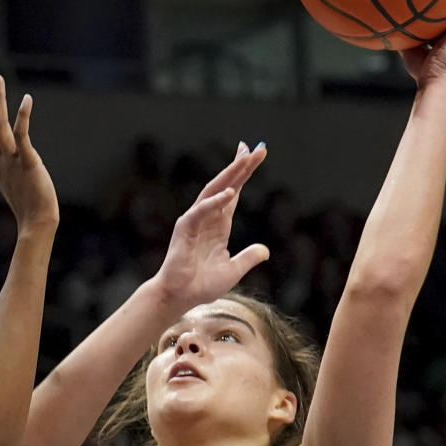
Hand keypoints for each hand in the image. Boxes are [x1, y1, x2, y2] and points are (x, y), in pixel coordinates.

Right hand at [0, 75, 58, 233]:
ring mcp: (12, 162)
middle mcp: (0, 163)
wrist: (38, 225)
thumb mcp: (16, 189)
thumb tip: (17, 172)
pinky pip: (21, 136)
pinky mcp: (28, 163)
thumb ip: (13, 175)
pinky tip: (26, 99)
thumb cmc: (31, 212)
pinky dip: (23, 117)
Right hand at [150, 143, 269, 310]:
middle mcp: (207, 218)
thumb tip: (265, 250)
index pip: (233, 193)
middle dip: (241, 166)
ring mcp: (195, 221)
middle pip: (226, 185)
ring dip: (230, 175)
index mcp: (219, 225)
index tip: (254, 154)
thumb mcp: (233, 271)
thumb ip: (249, 258)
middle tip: (258, 148)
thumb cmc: (201, 285)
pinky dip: (214, 202)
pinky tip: (229, 193)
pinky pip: (201, 212)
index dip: (243, 174)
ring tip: (246, 159)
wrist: (180, 297)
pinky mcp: (185, 230)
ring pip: (213, 191)